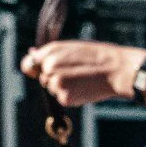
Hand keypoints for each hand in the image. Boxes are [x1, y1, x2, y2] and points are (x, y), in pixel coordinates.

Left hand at [20, 41, 142, 109]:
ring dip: (63, 87)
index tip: (49, 69)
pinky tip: (83, 87)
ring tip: (81, 79)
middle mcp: (49, 67)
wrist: (115, 69)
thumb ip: (49, 52)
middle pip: (43, 78)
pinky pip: (62, 99)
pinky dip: (71, 96)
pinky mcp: (64, 98)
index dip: (37, 68)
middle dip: (54, 77)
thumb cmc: (95, 56)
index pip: (30, 64)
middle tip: (75, 72)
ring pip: (52, 89)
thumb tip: (31, 54)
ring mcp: (56, 83)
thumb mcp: (70, 47)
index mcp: (50, 51)